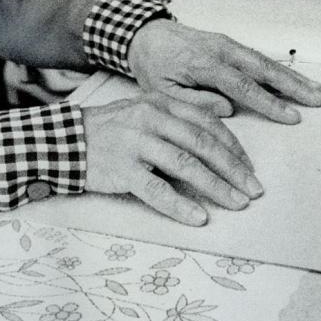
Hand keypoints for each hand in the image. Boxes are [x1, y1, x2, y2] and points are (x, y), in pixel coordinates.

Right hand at [82, 94, 260, 224]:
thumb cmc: (111, 129)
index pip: (207, 122)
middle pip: (203, 144)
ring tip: (236, 203)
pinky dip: (180, 205)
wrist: (66, 140)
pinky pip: (157, 189)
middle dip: (233, 169)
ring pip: (186, 165)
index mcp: (161, 103)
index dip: (232, 146)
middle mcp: (152, 119)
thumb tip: (217, 133)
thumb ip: (177, 118)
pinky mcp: (123, 169)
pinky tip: (198, 217)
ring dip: (216, 187)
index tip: (249, 166)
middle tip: (253, 189)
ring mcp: (137, 143)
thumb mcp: (144, 111)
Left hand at [127, 20, 320, 124]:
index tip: (292, 116)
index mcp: (203, 63)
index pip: (242, 85)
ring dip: (292, 76)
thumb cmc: (153, 67)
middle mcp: (221, 49)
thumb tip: (228, 109)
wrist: (147, 35)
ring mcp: (228, 44)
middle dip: (293, 85)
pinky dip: (279, 69)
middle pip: (263, 68)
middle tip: (318, 100)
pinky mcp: (231, 44)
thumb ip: (194, 102)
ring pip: (265, 61)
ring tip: (317, 91)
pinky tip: (295, 80)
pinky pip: (258, 57)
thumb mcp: (162, 92)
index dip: (269, 102)